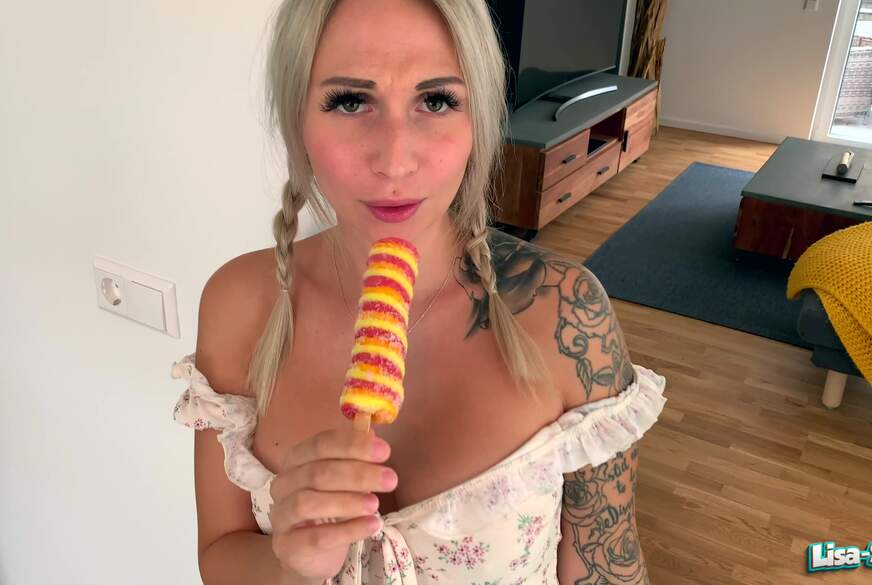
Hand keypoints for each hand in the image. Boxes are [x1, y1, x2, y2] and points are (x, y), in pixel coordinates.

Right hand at [268, 426, 396, 579]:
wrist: (308, 553)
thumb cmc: (328, 508)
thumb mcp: (344, 481)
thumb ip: (355, 458)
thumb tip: (372, 436)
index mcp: (296, 459)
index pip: (321, 444)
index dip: (353, 445)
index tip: (385, 451)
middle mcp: (283, 484)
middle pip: (318, 473)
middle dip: (358, 474)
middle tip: (390, 479)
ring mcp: (281, 515)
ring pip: (308, 503)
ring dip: (347, 502)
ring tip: (376, 504)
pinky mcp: (287, 546)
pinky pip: (315, 538)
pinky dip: (346, 531)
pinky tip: (372, 525)